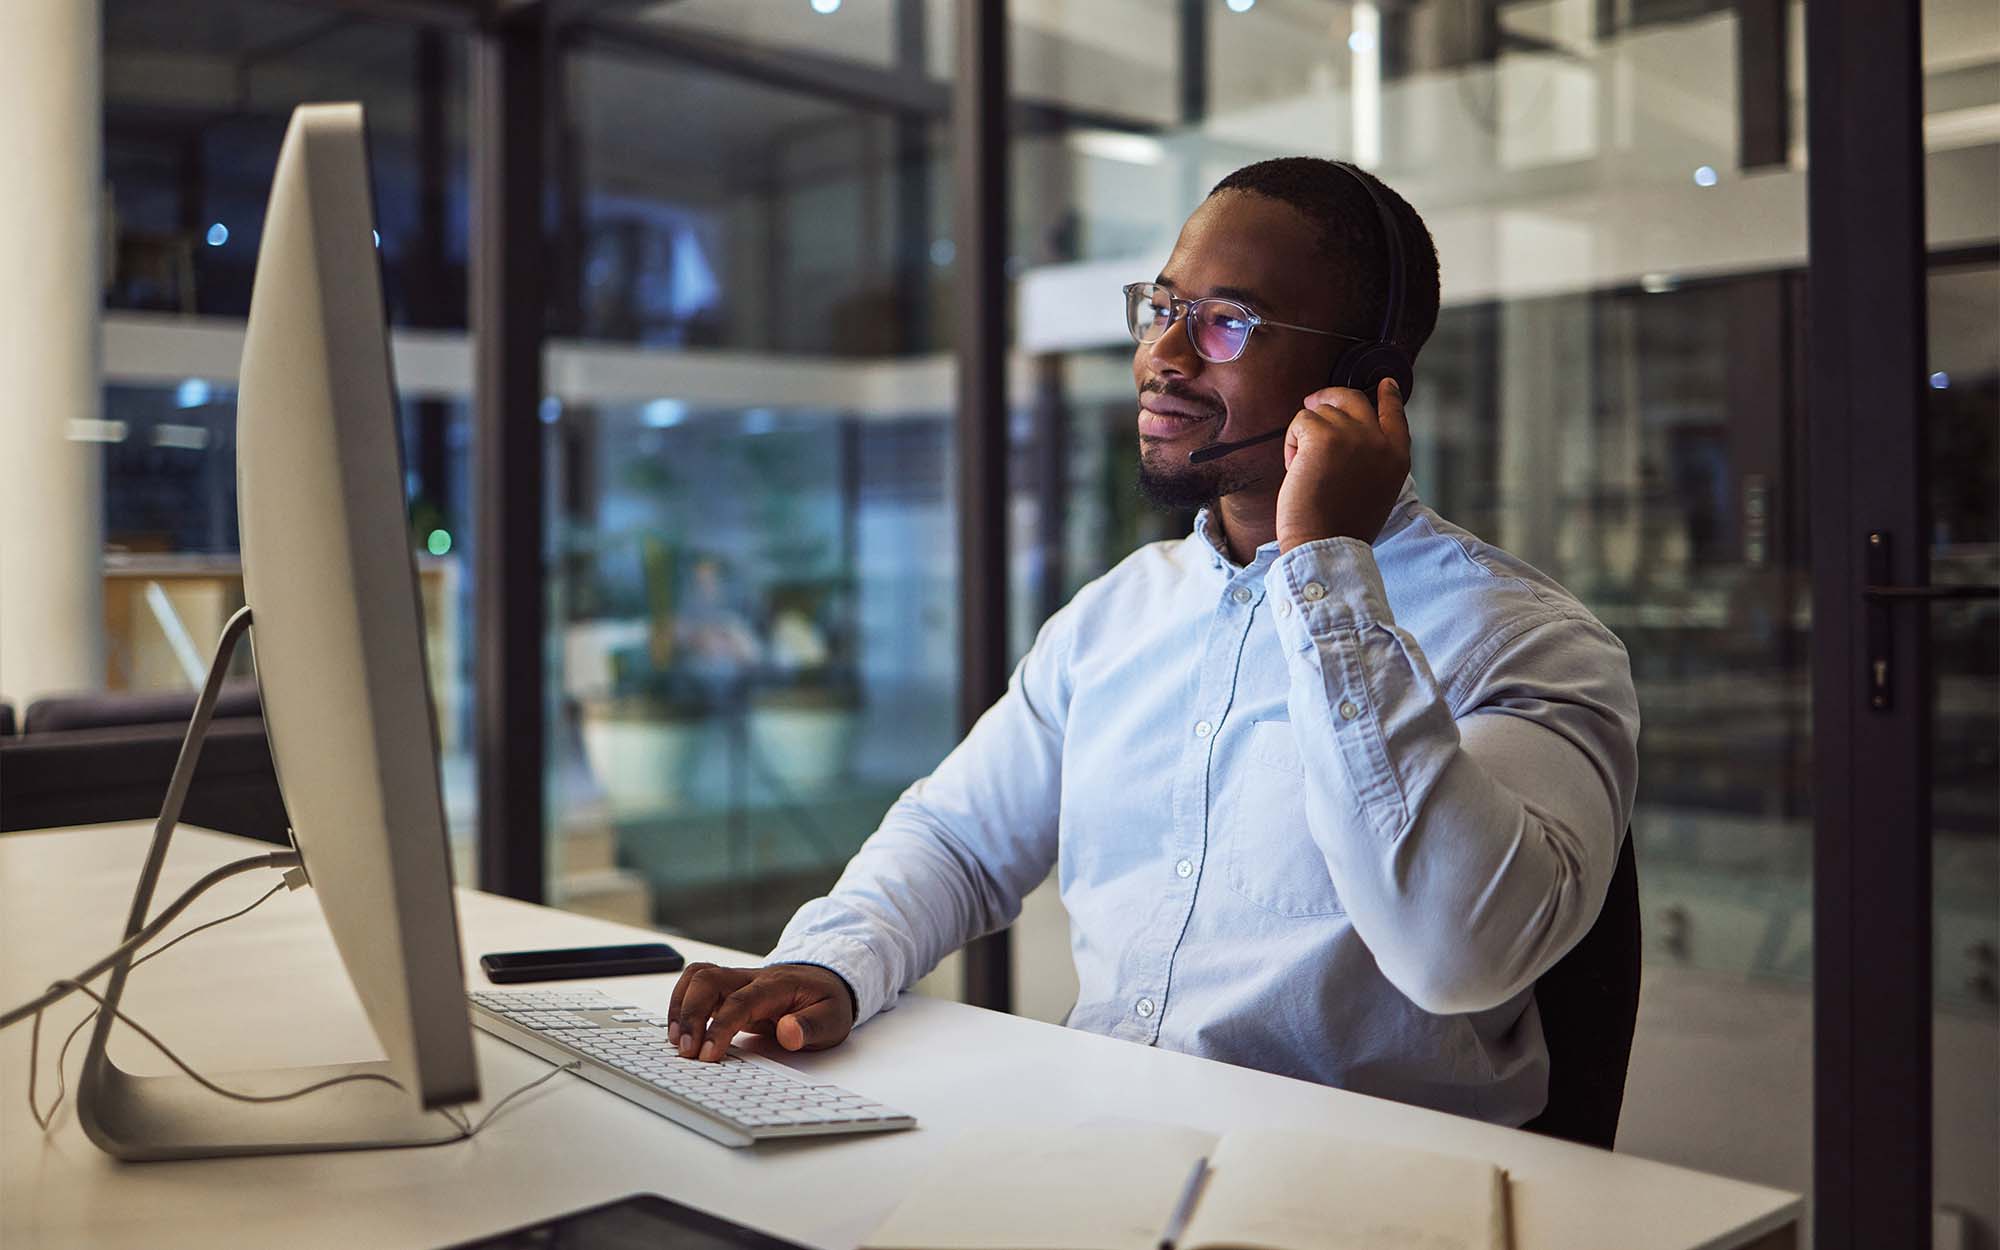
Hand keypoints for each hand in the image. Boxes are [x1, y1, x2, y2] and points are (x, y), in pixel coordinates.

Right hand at [667, 962, 855, 1061]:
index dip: (720, 1027)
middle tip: (685, 1050)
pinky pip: (696, 985)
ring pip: (697, 976)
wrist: (825, 982)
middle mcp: (751, 978)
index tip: (708, 1054)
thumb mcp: (832, 1019)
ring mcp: (736, 980)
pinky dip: (681, 1004)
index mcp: (776, 985)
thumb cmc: (826, 1002)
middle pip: (709, 979)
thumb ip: (811, 1026)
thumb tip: (789, 1033)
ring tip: (676, 1041)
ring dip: (680, 1006)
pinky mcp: (727, 989)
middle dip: (690, 1014)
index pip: (740, 1001)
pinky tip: (679, 1030)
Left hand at [1274, 378, 1409, 550]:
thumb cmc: (1343, 526)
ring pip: (1320, 412)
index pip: (1395, 414)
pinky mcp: (1323, 436)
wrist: (1326, 544)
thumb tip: (1351, 433)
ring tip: (1305, 469)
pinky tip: (1295, 468)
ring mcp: (1352, 434)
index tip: (1386, 384)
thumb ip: (1372, 459)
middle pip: (1353, 399)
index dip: (1389, 396)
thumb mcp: (1377, 490)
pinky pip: (1301, 422)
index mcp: (1397, 457)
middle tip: (1313, 403)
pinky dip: (1292, 443)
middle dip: (1330, 397)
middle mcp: (1379, 440)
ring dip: (1306, 436)